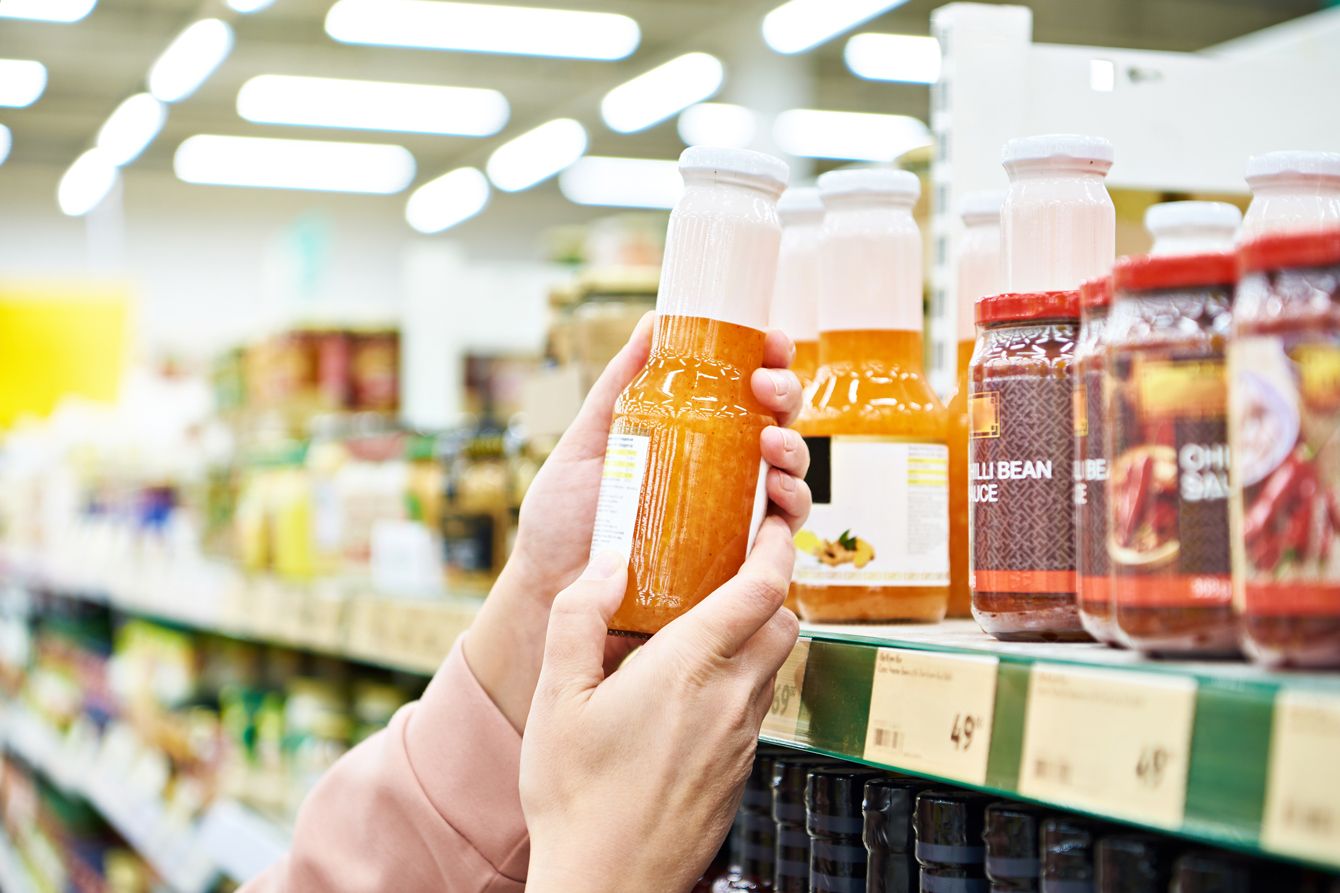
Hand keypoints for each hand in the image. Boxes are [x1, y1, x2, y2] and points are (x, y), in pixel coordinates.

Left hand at [465, 313, 810, 729]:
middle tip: (768, 386)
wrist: (547, 593)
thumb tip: (652, 321)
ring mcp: (731, 521)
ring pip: (789, 477)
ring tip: (772, 442)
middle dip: (786, 397)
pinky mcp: (734, 566)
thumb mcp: (587, 442)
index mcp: (692, 441)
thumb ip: (618, 386)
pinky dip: (792, 511)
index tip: (768, 340)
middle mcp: (721, 478)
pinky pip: (781, 538)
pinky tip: (779, 495)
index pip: (743, 393)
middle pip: (775, 427)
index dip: (766, 361)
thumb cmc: (563, 523)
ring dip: (794, 452)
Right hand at [521, 517, 799, 892]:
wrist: (609, 885)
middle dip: (771, 588)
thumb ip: (579, 617)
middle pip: (784, 622)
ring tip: (708, 629)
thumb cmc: (576, 797)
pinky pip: (756, 708)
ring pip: (774, 666)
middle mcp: (731, 699)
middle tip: (737, 570)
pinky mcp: (740, 772)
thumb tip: (605, 562)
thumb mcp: (557, 696)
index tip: (772, 521)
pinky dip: (740, 683)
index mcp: (690, 667)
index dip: (776, 546)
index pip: (762, 588)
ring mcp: (742, 740)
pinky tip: (693, 694)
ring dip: (756, 637)